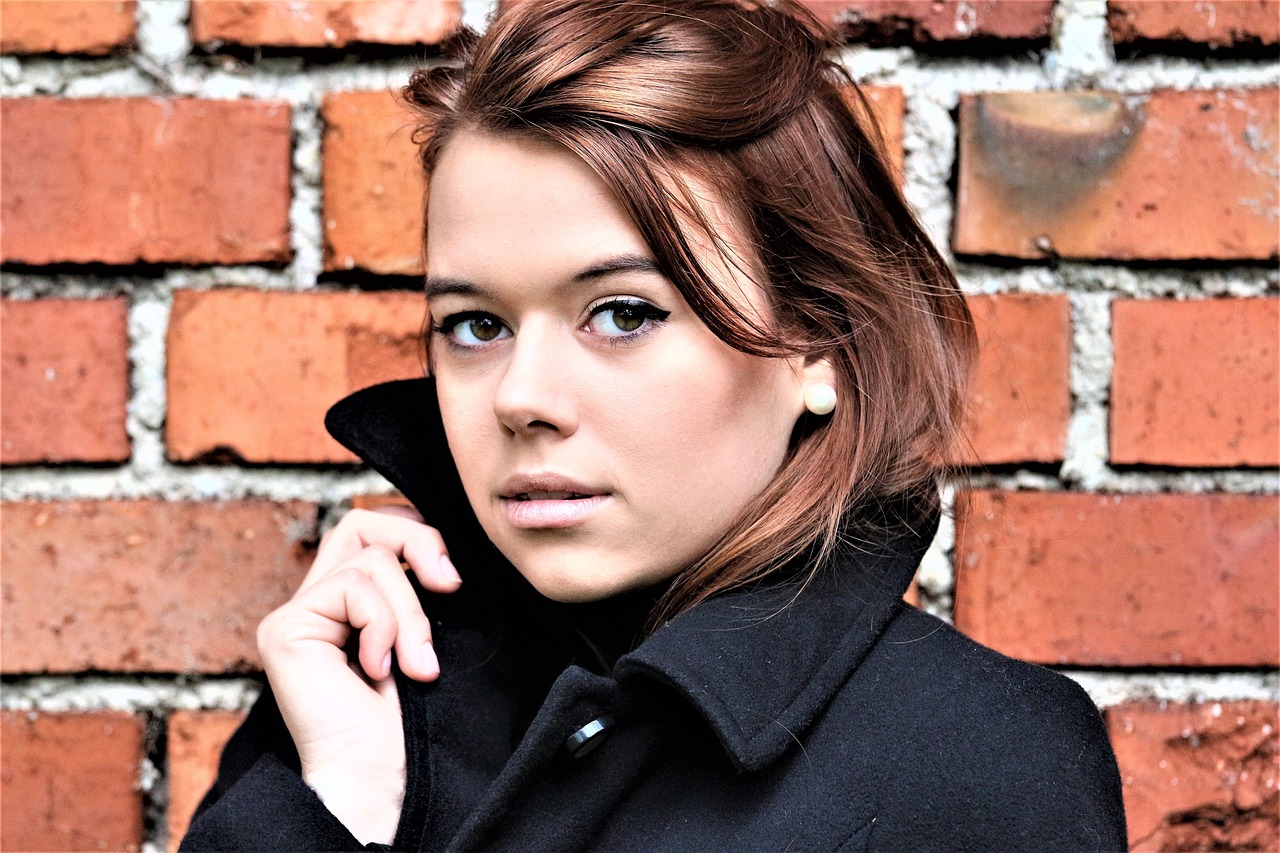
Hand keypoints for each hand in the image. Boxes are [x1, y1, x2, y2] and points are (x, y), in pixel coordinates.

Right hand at [256, 506, 461, 844]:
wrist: (385, 777)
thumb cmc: (411, 720)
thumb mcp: (425, 635)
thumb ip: (419, 588)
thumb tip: (442, 549)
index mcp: (344, 606)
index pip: (371, 530)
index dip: (415, 534)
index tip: (451, 579)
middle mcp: (313, 605)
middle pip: (361, 522)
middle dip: (418, 543)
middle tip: (450, 587)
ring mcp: (295, 616)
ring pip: (370, 560)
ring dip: (410, 613)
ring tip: (416, 664)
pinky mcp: (285, 628)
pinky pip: (353, 587)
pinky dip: (384, 625)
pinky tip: (380, 670)